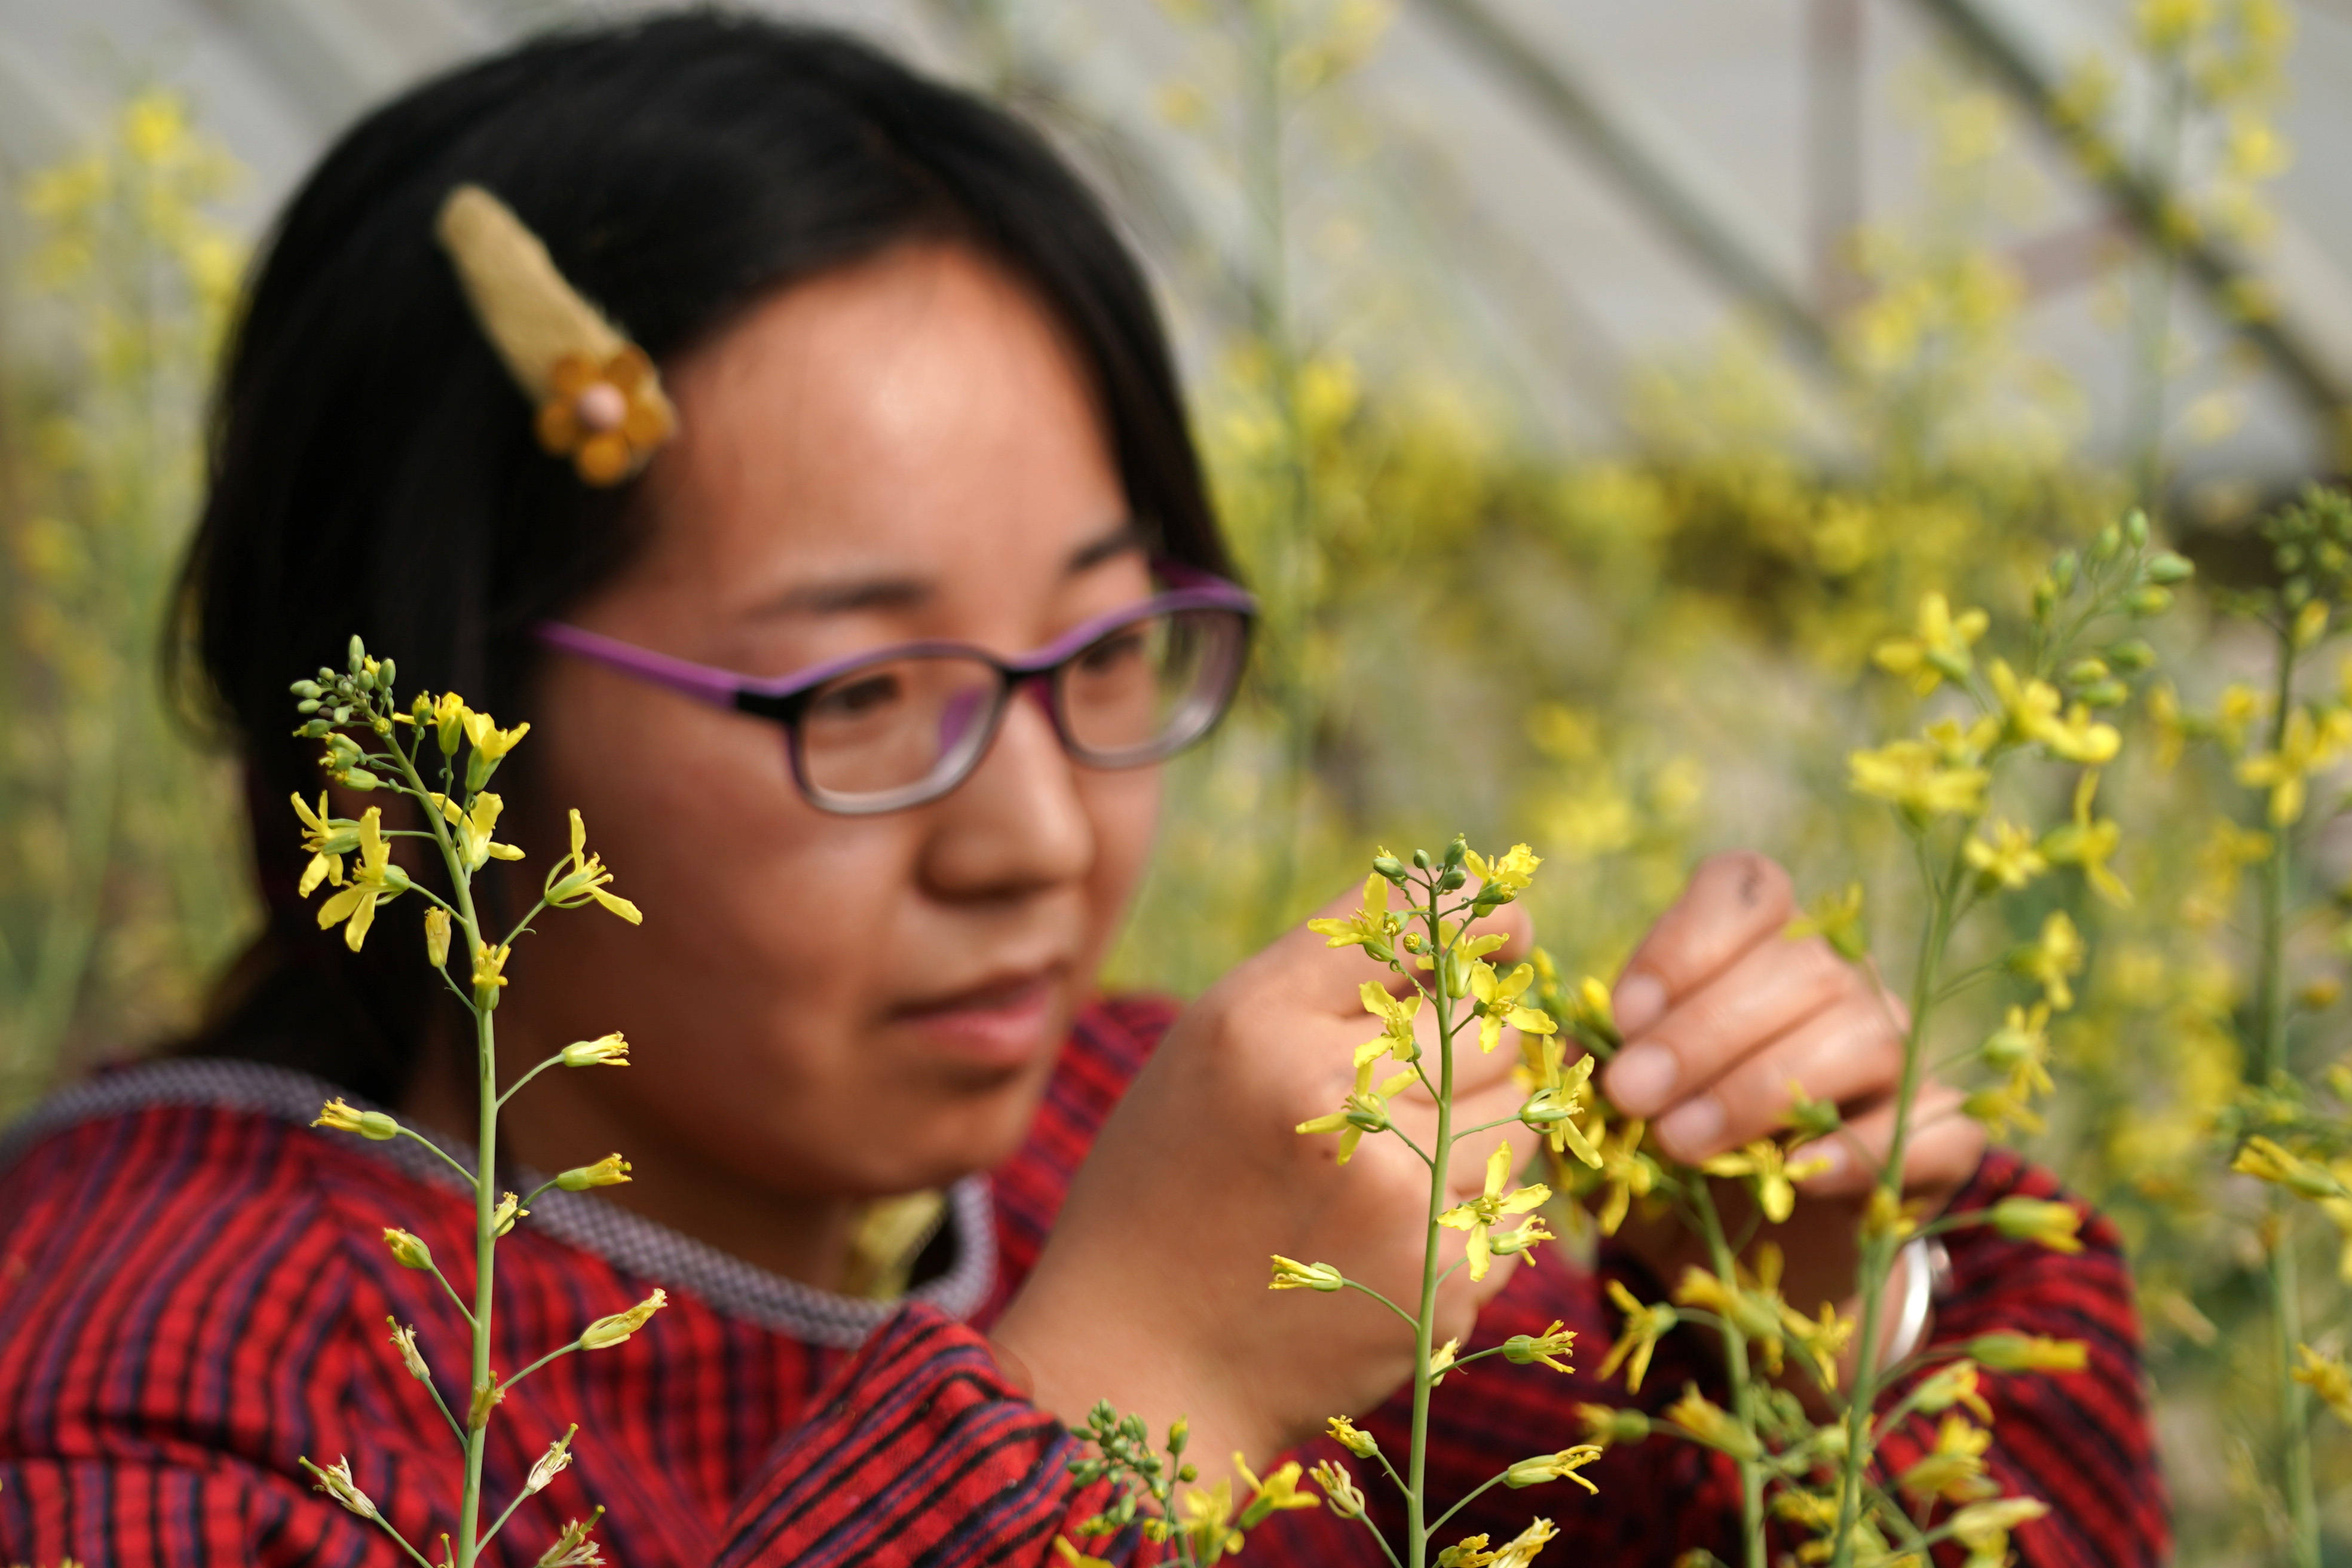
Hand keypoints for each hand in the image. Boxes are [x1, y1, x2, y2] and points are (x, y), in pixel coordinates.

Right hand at [992, 883, 1540, 1466]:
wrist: (1136, 1361)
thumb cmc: (1163, 1193)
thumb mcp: (1205, 1055)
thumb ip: (1314, 990)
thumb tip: (1471, 939)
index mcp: (1257, 1021)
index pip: (1411, 925)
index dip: (1479, 918)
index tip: (1510, 929)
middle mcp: (1330, 1094)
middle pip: (1486, 1022)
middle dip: (1485, 1036)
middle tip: (1447, 1065)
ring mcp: (1394, 1193)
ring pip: (1519, 1112)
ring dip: (1489, 1120)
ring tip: (1419, 1151)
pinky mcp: (1437, 1280)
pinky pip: (1513, 1207)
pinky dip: (1479, 1209)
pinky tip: (1404, 1229)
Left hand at [1597, 852, 1984, 1317]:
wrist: (1740, 1253)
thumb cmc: (1669, 1146)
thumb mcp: (1621, 1099)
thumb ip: (1604, 1058)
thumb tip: (1584, 1048)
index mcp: (1761, 950)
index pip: (1749, 888)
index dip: (1688, 940)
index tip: (1623, 1015)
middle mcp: (1841, 986)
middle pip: (1801, 966)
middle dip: (1704, 1030)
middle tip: (1631, 1093)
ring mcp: (1900, 1057)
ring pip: (1862, 1034)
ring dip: (1760, 1087)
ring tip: (1681, 1142)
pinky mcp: (1940, 1139)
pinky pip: (1929, 1124)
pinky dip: (1856, 1147)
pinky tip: (1792, 1174)